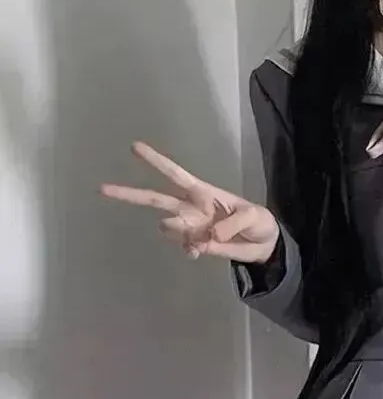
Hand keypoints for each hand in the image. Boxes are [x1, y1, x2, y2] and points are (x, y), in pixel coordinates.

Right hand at [100, 144, 279, 263]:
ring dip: (178, 232)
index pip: (175, 173)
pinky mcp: (196, 244)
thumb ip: (234, 223)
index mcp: (203, 191)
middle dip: (129, 193)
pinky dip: (189, 249)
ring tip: (202, 237)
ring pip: (169, 226)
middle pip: (155, 198)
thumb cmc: (258, 222)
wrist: (263, 245)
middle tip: (102, 188)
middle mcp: (190, 207)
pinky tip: (199, 251)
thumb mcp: (255, 217)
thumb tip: (210, 238)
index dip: (156, 161)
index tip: (134, 147)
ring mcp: (191, 226)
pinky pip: (183, 246)